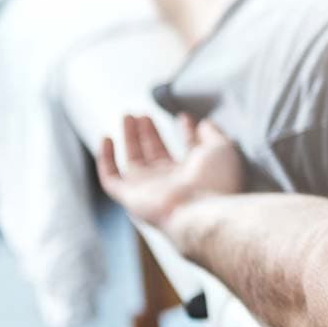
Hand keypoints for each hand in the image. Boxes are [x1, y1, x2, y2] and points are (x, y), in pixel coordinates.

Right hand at [98, 114, 242, 228]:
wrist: (200, 212)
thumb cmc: (216, 182)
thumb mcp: (222, 149)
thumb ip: (214, 134)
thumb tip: (205, 123)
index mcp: (197, 174)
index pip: (188, 150)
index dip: (187, 132)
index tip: (185, 116)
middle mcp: (172, 182)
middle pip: (157, 154)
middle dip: (151, 133)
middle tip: (145, 114)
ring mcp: (150, 190)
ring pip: (134, 161)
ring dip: (130, 138)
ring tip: (129, 115)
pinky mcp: (130, 197)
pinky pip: (111, 178)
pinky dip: (105, 159)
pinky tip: (106, 138)